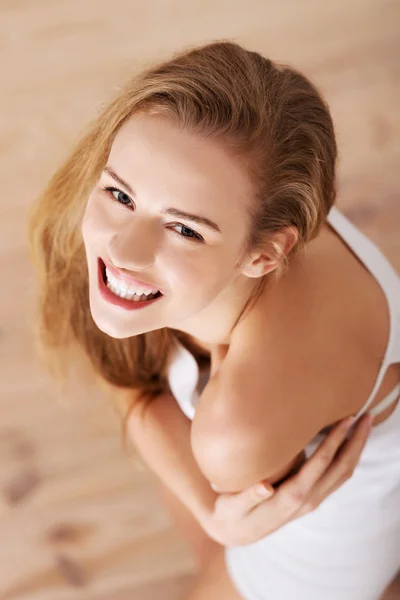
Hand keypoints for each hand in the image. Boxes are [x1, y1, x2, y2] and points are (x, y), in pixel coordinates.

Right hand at [203, 413, 372, 545]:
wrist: (235, 532)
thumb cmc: (231, 513)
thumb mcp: (232, 507)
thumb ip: (248, 496)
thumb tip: (264, 486)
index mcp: (291, 498)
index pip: (320, 464)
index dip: (335, 440)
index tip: (346, 419)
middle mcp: (308, 500)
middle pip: (342, 468)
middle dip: (356, 441)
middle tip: (366, 416)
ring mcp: (313, 499)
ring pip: (344, 472)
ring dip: (357, 448)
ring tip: (364, 423)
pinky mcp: (311, 497)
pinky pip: (337, 476)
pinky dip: (348, 456)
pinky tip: (348, 440)